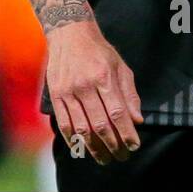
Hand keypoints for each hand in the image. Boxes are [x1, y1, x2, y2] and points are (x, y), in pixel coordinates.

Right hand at [46, 21, 142, 163]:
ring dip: (94, 147)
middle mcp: (85, 85)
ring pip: (82, 127)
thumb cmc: (99, 51)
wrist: (69, 33)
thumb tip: (137, 120)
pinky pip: (64, 122)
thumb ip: (129, 94)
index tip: (134, 146)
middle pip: (100, 124)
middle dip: (113, 145)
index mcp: (104, 76)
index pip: (117, 112)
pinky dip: (73, 140)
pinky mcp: (56, 94)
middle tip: (122, 157)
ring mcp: (68, 90)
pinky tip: (82, 149)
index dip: (126, 133)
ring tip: (104, 158)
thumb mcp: (120, 66)